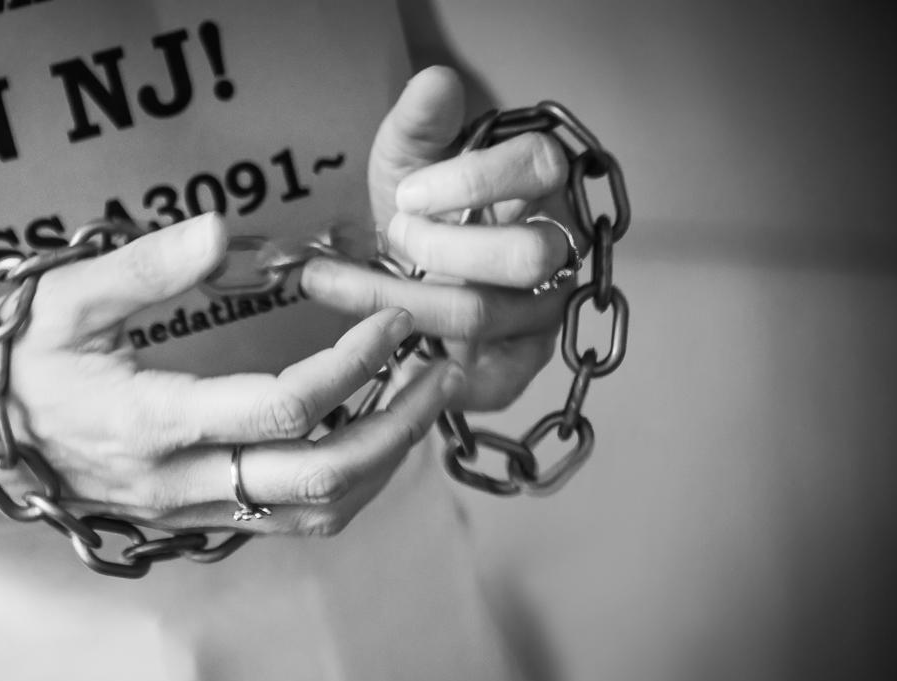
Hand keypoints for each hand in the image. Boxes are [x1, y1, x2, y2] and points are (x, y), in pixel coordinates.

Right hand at [0, 213, 463, 537]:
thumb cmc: (9, 369)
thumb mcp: (62, 301)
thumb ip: (144, 268)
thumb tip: (222, 231)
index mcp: (151, 422)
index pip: (284, 407)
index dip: (353, 365)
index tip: (392, 320)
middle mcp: (180, 481)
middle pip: (321, 479)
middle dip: (397, 427)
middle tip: (439, 373)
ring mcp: (189, 511)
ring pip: (314, 514)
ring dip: (381, 464)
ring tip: (417, 406)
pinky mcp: (193, 521)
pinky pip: (288, 520)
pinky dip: (343, 484)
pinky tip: (363, 437)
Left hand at [302, 66, 579, 411]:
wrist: (396, 266)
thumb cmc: (412, 208)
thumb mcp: (404, 160)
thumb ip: (419, 123)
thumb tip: (436, 83)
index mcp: (538, 184)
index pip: (538, 167)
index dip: (473, 180)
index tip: (407, 194)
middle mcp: (556, 246)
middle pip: (527, 256)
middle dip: (443, 249)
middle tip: (391, 237)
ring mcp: (545, 308)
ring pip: (489, 314)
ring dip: (407, 303)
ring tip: (340, 284)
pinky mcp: (521, 361)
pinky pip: (500, 382)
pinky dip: (446, 381)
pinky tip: (398, 368)